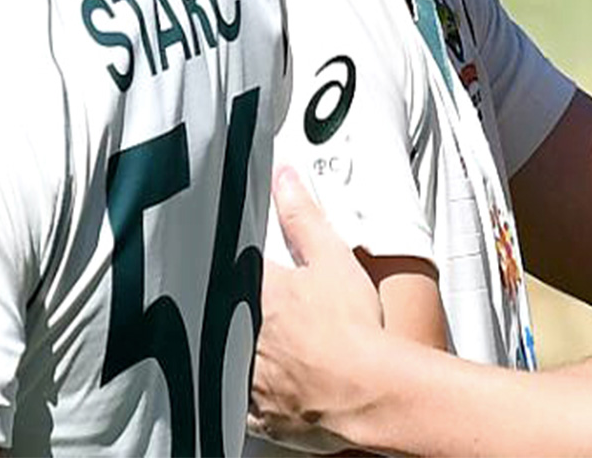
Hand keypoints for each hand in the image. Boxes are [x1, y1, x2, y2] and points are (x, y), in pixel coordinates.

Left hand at [250, 168, 383, 450]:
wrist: (369, 393)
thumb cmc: (353, 331)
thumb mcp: (332, 258)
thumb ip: (303, 216)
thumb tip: (285, 179)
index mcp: (255, 292)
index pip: (228, 267)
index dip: (235, 265)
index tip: (246, 268)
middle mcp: (239, 334)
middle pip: (222, 313)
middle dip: (235, 307)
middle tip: (270, 308)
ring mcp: (243, 376)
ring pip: (225, 357)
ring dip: (236, 348)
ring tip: (272, 345)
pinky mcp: (254, 412)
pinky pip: (237, 402)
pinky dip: (248, 392)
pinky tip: (268, 384)